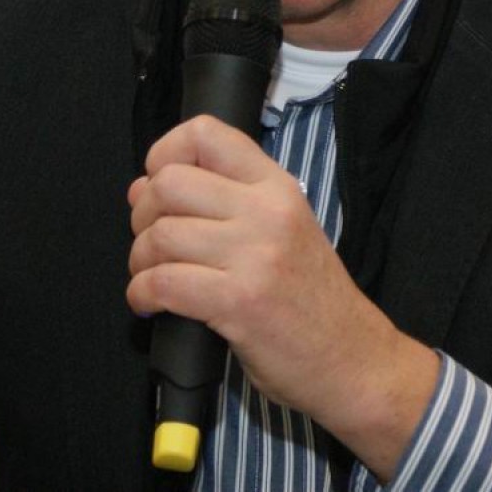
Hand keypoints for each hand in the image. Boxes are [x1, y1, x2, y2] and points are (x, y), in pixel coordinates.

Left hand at [126, 115, 437, 478]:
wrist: (351, 357)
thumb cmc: (311, 298)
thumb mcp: (285, 227)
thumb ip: (227, 201)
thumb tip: (145, 186)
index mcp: (278, 186)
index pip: (206, 134)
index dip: (165, 153)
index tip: (158, 183)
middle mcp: (267, 211)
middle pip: (169, 183)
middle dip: (143, 213)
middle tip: (152, 242)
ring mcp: (254, 255)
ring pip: (160, 234)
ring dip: (140, 261)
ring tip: (152, 277)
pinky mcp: (237, 301)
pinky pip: (163, 282)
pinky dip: (142, 294)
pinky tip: (151, 304)